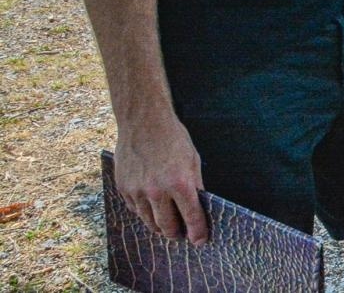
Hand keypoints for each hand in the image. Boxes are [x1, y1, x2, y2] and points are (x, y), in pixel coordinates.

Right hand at [114, 119, 208, 243]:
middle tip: (183, 234)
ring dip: (160, 225)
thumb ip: (195, 185)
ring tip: (168, 223)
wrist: (144, 122)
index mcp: (180, 183)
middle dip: (177, 233)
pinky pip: (136, 210)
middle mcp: (157, 191)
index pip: (191, 218)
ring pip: (149, 222)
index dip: (197, 233)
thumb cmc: (173, 138)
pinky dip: (145, 211)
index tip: (199, 241)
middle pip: (167, 227)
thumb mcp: (193, 160)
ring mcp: (137, 191)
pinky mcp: (123, 188)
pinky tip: (152, 205)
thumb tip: (199, 208)